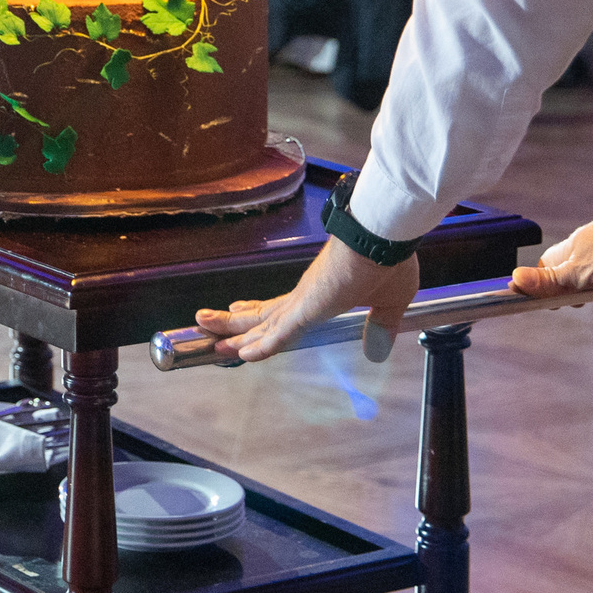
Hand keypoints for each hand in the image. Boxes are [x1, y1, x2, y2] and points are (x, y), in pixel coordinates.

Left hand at [193, 239, 419, 362]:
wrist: (383, 237)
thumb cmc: (387, 261)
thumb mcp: (388, 304)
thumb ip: (380, 327)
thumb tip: (378, 350)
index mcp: (321, 295)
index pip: (282, 309)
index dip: (260, 314)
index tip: (239, 311)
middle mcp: (305, 296)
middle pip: (262, 316)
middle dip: (234, 324)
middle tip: (208, 328)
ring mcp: (304, 301)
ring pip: (261, 323)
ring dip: (233, 331)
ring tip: (204, 333)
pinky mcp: (307, 307)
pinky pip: (279, 333)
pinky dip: (261, 346)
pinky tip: (241, 354)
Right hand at [509, 187, 592, 317]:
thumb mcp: (578, 272)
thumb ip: (548, 282)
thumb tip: (512, 281)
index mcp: (569, 255)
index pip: (545, 274)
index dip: (543, 290)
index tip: (545, 305)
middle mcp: (589, 257)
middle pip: (575, 284)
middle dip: (580, 298)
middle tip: (584, 301)